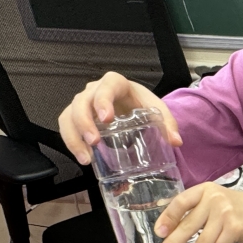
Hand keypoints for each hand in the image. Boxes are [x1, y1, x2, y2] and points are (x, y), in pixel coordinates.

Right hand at [59, 71, 181, 164]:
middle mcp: (94, 90)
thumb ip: (167, 124)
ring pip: (68, 115)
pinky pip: (66, 126)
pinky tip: (83, 157)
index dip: (103, 101)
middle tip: (94, 142)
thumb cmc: (141, 103)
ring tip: (86, 158)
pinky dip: (71, 142)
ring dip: (73, 137)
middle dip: (84, 123)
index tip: (107, 119)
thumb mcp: (157, 110)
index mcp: (116, 84)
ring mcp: (83, 103)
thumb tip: (176, 141)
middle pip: (81, 102)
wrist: (132, 104)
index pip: (106, 87)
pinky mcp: (76, 116)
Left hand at [153, 185, 242, 242]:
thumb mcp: (216, 202)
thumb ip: (196, 211)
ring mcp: (225, 213)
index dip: (167, 218)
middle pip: (188, 225)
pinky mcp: (236, 228)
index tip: (159, 233)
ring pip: (202, 242)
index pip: (180, 202)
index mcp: (205, 190)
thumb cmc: (241, 210)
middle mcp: (214, 199)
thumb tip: (170, 231)